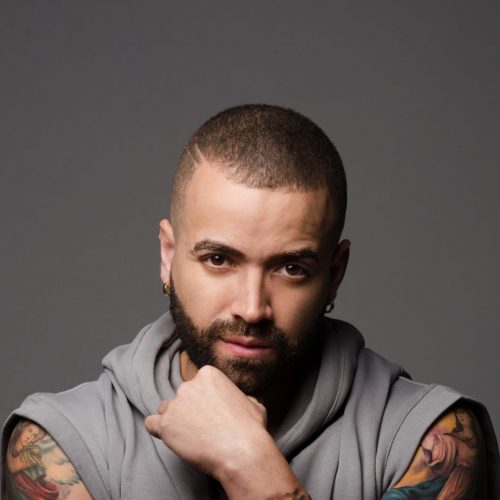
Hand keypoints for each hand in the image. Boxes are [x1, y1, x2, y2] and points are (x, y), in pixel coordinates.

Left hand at [144, 365, 270, 478]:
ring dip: (174, 420)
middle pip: (181, 396)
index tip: (211, 413)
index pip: (197, 384)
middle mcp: (189, 385)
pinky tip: (170, 437)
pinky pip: (151, 424)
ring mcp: (175, 404)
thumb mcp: (253, 403)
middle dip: (189, 410)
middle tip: (203, 427)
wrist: (241, 451)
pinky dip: (158, 430)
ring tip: (189, 436)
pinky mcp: (166, 425)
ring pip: (165, 409)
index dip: (204, 400)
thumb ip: (241, 398)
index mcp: (208, 375)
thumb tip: (243, 402)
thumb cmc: (250, 428)